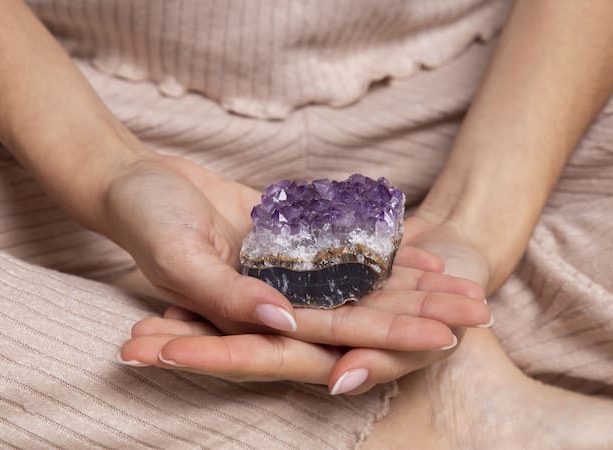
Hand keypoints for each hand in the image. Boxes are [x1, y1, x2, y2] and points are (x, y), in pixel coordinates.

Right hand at [118, 201, 492, 393]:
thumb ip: (224, 292)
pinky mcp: (288, 242)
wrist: (133, 181)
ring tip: (465, 287)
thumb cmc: (144, 218)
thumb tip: (281, 317)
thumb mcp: (176, 254)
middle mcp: (276, 302)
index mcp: (251, 316)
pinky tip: (421, 253)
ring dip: (411, 287)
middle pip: (359, 314)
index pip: (331, 334)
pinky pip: (342, 251)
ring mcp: (286, 272)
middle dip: (419, 315)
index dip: (387, 337)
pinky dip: (379, 251)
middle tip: (479, 312)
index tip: (442, 338)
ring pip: (358, 285)